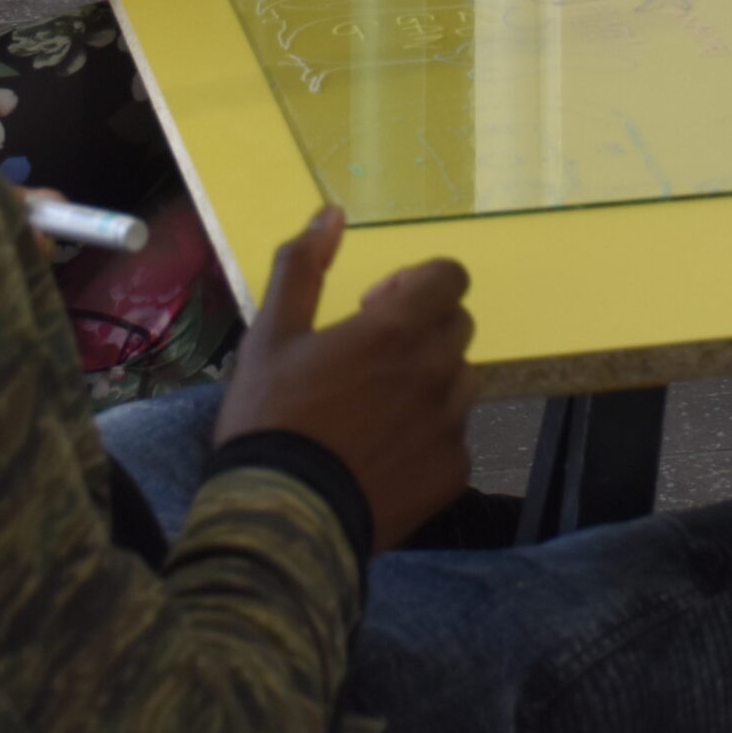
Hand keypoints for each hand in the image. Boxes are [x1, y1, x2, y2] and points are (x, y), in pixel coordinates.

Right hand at [215, 206, 476, 550]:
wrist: (280, 519)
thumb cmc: (271, 418)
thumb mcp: (271, 334)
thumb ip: (303, 266)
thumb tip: (330, 213)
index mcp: (398, 329)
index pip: (450, 276)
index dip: (415, 284)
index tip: (373, 307)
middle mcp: (437, 370)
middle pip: (456, 326)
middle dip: (421, 329)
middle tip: (366, 360)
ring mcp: (451, 424)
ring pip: (460, 380)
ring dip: (428, 381)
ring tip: (373, 411)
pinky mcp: (453, 472)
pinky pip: (454, 437)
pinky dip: (428, 436)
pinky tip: (381, 455)